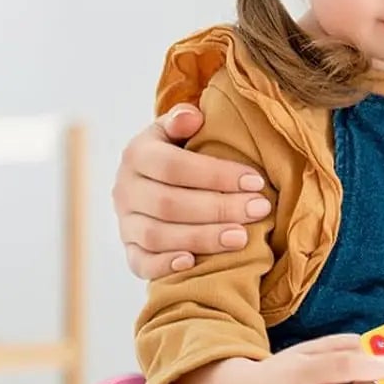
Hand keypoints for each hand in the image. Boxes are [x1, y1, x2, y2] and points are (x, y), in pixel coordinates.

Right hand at [113, 104, 272, 278]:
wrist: (154, 180)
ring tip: (241, 237)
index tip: (255, 181)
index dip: (216, 175)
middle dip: (219, 208)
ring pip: (157, 236)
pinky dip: (165, 265)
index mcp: (137, 154)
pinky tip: (193, 262)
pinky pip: (141, 263)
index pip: (174, 166)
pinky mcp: (129, 249)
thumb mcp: (178, 130)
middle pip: (169, 204)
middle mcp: (125, 189)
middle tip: (259, 209)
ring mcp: (125, 222)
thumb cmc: (180, 153)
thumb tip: (192, 117)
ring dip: (202, 238)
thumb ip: (183, 120)